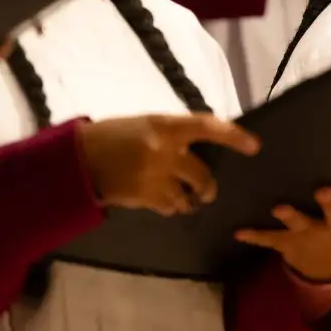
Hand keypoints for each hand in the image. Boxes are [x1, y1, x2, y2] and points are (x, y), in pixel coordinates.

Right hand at [77, 113, 260, 215]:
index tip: (254, 146)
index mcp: (165, 125)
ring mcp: (154, 176)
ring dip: (188, 200)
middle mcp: (164, 151)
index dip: (233, 136)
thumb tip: (198, 141)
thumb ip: (172, 133)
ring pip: (186, 196)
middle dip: (207, 187)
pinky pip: (168, 207)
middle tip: (208, 192)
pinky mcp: (142, 197)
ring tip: (186, 201)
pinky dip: (170, 207)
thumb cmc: (112, 135)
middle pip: (201, 174)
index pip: (208, 127)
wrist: (76, 159)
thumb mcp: (145, 123)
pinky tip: (164, 203)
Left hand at [234, 173, 330, 282]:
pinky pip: (270, 240)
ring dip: (289, 217)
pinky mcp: (286, 243)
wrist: (329, 270)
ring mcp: (308, 236)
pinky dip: (254, 236)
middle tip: (323, 189)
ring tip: (278, 207)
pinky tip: (239, 230)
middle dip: (329, 203)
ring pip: (299, 225)